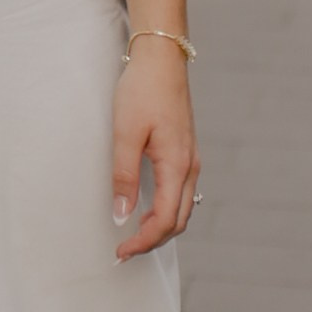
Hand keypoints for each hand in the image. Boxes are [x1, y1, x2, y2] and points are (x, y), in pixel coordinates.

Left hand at [113, 35, 199, 259]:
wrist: (162, 59)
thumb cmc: (142, 91)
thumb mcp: (125, 133)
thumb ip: (123, 175)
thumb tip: (122, 215)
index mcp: (177, 166)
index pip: (165, 220)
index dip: (143, 242)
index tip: (120, 252)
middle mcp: (190, 167)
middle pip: (178, 220)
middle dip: (153, 241)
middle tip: (124, 251)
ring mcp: (191, 159)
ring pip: (182, 208)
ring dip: (161, 227)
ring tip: (133, 235)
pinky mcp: (185, 150)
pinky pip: (181, 192)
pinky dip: (166, 210)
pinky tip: (147, 209)